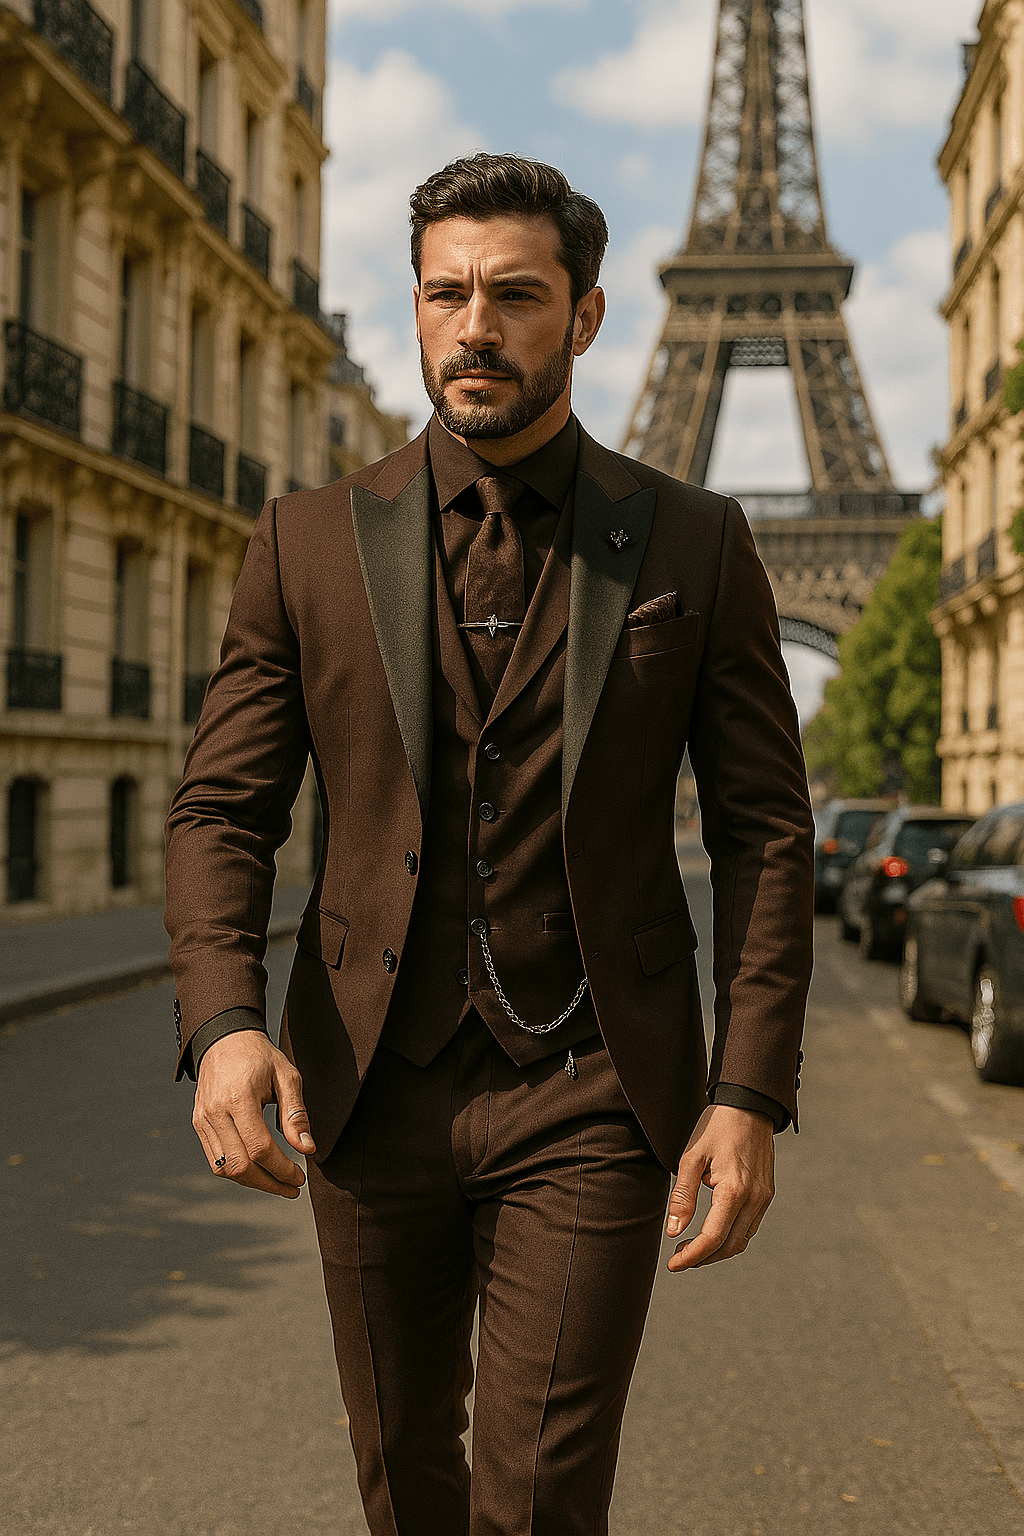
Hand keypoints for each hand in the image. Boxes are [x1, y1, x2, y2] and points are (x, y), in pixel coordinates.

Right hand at [192, 1031, 314, 1197]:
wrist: (225, 1039)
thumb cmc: (260, 1057)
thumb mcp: (287, 1076)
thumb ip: (296, 1114)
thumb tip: (307, 1148)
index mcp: (239, 1098)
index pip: (259, 1148)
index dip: (282, 1169)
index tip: (301, 1176)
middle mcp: (215, 1112)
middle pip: (240, 1165)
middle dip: (269, 1183)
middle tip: (293, 1188)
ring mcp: (203, 1120)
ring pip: (224, 1168)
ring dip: (253, 1182)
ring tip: (278, 1183)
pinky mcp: (198, 1124)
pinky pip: (215, 1160)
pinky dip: (237, 1171)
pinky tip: (258, 1171)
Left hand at [665, 1104, 773, 1270]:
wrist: (749, 1105)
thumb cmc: (716, 1127)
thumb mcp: (691, 1157)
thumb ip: (683, 1196)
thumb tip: (674, 1232)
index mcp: (734, 1191)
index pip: (713, 1238)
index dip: (691, 1256)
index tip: (672, 1265)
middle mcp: (755, 1199)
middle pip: (729, 1246)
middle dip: (703, 1258)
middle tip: (678, 1259)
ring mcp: (764, 1197)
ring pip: (742, 1239)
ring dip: (718, 1250)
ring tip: (692, 1248)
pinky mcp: (766, 1193)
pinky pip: (750, 1225)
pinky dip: (731, 1235)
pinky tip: (713, 1231)